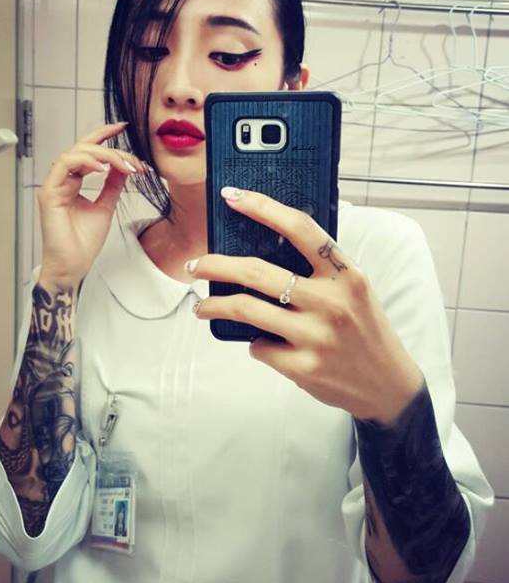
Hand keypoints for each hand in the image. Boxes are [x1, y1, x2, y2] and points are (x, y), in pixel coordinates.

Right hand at [37, 122, 145, 287]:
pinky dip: (85, 162)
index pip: (87, 151)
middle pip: (83, 148)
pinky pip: (65, 165)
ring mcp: (54, 185)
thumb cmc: (84, 242)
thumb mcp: (106, 206)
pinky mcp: (49, 193)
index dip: (103, 136)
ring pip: (76, 153)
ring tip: (123, 165)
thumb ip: (113, 184)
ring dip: (103, 155)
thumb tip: (125, 166)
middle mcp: (62, 180)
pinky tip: (104, 168)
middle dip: (110, 147)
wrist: (73, 266)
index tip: (123, 127)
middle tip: (133, 159)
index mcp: (73, 181)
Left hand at [186, 187, 423, 423]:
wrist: (387, 384)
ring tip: (202, 307)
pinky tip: (262, 344)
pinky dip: (255, 343)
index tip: (233, 197)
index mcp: (345, 274)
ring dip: (215, 307)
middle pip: (257, 272)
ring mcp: (315, 336)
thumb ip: (320, 269)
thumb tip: (265, 245)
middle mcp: (331, 302)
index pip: (299, 229)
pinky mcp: (303, 367)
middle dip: (216, 265)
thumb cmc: (364, 329)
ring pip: (247, 310)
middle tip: (195, 265)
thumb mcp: (355, 289)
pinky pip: (259, 347)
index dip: (262, 208)